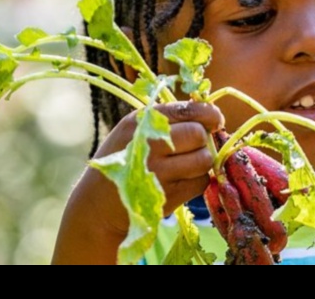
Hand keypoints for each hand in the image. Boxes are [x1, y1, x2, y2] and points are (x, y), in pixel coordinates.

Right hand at [83, 101, 223, 229]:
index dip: (209, 114)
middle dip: (202, 141)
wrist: (98, 205)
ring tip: (185, 165)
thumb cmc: (123, 161)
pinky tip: (179, 182)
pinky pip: (201, 181)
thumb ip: (167, 120)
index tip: (215, 121)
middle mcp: (149, 143)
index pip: (188, 109)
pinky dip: (196, 181)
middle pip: (199, 134)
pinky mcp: (168, 195)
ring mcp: (159, 171)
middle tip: (191, 148)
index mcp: (141, 121)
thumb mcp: (134, 131)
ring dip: (201, 162)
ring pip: (204, 159)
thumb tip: (212, 116)